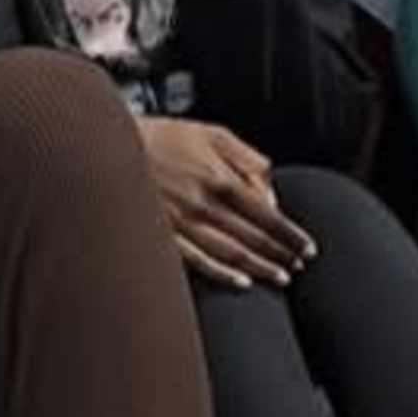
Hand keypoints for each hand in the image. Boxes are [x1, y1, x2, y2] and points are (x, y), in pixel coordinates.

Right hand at [139, 118, 311, 289]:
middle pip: (254, 238)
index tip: (307, 247)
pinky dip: (222, 274)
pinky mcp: (162, 236)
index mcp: (219, 179)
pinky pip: (197, 261)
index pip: (267, 215)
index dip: (291, 234)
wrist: (110, 144)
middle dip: (281, 254)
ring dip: (260, 268)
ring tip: (279, 278)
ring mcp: (182, 224)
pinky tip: (240, 282)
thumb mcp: (212, 134)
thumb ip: (248, 160)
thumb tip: (271, 193)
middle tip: (298, 266)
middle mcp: (204, 204)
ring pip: (231, 254)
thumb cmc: (161, 137)